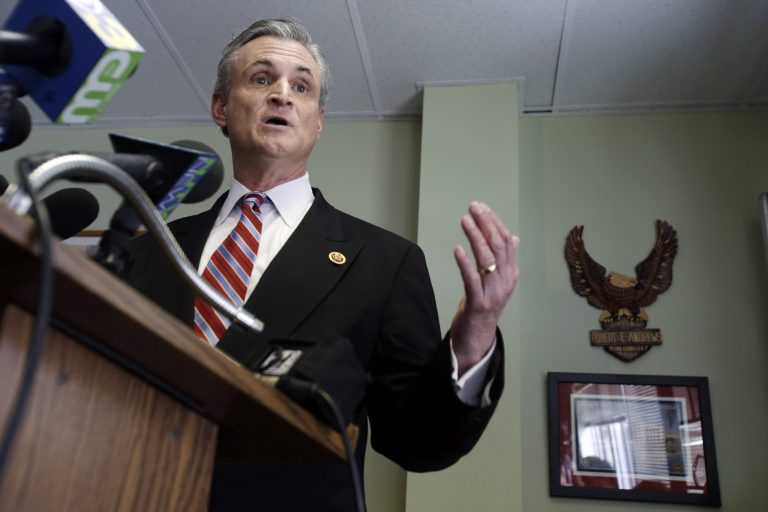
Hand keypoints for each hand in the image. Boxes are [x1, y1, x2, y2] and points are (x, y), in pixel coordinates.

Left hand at [450, 201, 519, 375]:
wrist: (478, 336)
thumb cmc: (485, 304)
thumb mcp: (497, 280)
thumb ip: (504, 259)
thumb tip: (512, 237)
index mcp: (511, 273)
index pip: (506, 241)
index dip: (494, 222)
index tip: (482, 207)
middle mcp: (506, 281)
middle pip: (498, 246)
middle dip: (486, 223)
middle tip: (473, 207)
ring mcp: (493, 292)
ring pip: (487, 259)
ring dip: (475, 237)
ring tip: (464, 221)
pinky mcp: (478, 303)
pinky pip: (472, 279)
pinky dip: (465, 263)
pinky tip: (457, 249)